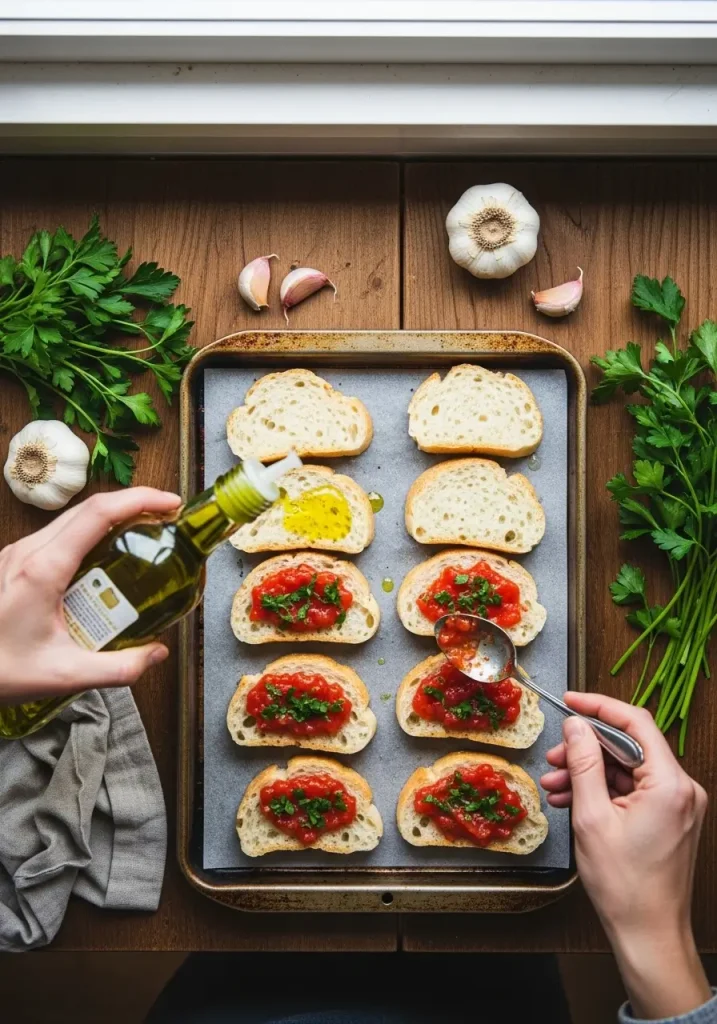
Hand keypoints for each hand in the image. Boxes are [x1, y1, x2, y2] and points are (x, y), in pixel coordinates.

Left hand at [0, 488, 181, 703]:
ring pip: (73, 520)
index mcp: (42, 569)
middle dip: (134, 504)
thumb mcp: (63, 675)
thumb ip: (117, 667)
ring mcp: (19, 554)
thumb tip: (156, 652)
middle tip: (167, 517)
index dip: (139, 500)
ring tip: (144, 533)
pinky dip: (91, 534)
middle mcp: (29, 552)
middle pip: (89, 509)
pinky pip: (59, 536)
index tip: (170, 503)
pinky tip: (106, 556)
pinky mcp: (15, 563)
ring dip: (112, 518)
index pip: (98, 514)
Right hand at [541, 693, 710, 1018]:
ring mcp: (679, 804)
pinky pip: (634, 789)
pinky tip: (573, 799)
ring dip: (590, 772)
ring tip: (556, 785)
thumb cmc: (625, 886)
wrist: (648, 934)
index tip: (570, 701)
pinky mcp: (671, 818)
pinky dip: (603, 790)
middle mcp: (682, 789)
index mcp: (670, 784)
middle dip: (587, 748)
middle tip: (554, 758)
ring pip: (628, 768)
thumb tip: (577, 726)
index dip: (599, 707)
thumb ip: (584, 763)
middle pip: (630, 746)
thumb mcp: (592, 817)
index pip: (635, 722)